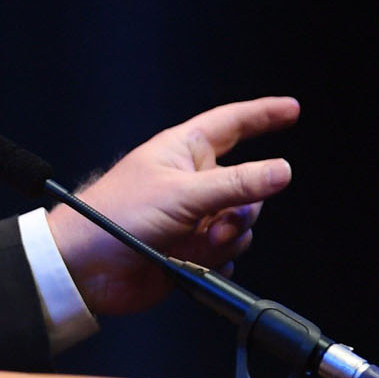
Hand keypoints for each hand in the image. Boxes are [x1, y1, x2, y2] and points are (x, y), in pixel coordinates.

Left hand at [46, 96, 298, 316]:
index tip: (292, 109)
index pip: (231, 123)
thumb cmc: (113, 218)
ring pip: (242, 223)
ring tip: (193, 244)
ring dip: (226, 238)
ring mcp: (191, 217)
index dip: (262, 115)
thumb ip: (237, 184)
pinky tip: (193, 261)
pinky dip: (217, 259)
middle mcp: (190, 182)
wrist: (86, 269)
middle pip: (249, 185)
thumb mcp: (181, 194)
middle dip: (242, 210)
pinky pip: (229, 253)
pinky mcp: (191, 249)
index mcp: (182, 152)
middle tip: (216, 223)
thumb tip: (282, 170)